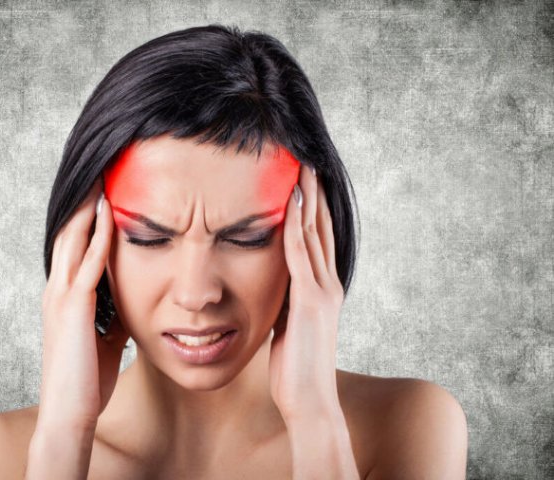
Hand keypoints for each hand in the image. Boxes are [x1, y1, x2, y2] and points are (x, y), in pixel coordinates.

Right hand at [36, 180, 129, 432]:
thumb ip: (115, 316)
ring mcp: (62, 297)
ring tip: (102, 177)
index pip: (72, 247)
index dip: (83, 218)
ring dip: (88, 207)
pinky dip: (100, 235)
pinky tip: (111, 213)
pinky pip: (89, 262)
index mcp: (63, 298)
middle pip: (68, 232)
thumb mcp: (106, 340)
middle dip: (83, 202)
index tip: (100, 193)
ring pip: (74, 239)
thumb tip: (134, 302)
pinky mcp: (75, 307)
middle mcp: (57, 290)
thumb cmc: (86, 380)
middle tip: (99, 171)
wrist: (69, 413)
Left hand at [269, 163, 344, 423]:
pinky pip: (299, 254)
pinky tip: (290, 201)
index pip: (318, 240)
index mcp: (322, 290)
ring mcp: (322, 291)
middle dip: (314, 194)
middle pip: (320, 228)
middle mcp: (327, 284)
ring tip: (301, 168)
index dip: (313, 209)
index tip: (304, 182)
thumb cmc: (297, 369)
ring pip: (314, 234)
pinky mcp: (310, 301)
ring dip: (307, 199)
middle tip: (306, 162)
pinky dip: (295, 225)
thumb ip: (286, 302)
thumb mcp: (289, 326)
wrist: (310, 401)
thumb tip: (271, 287)